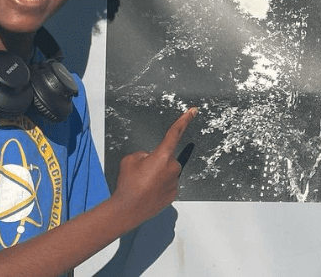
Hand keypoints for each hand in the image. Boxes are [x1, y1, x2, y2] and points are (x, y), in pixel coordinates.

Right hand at [111, 108, 196, 229]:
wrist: (127, 210)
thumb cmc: (128, 184)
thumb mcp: (130, 160)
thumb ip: (143, 154)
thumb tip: (150, 159)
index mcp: (163, 155)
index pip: (175, 133)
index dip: (184, 120)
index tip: (193, 111)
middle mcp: (173, 168)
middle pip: (166, 158)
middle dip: (156, 162)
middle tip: (142, 174)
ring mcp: (174, 182)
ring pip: (167, 172)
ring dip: (157, 175)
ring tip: (142, 185)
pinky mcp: (173, 194)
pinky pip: (167, 184)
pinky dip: (159, 186)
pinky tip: (148, 193)